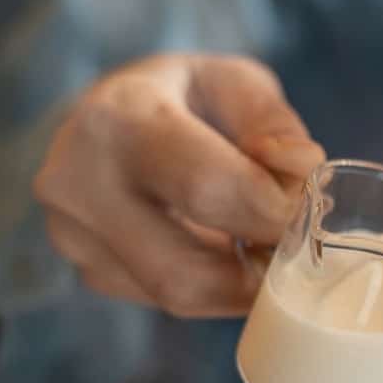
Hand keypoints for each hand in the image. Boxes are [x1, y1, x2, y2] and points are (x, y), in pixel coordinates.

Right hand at [35, 54, 324, 316]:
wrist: (102, 118)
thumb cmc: (181, 96)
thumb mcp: (234, 82)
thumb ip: (275, 124)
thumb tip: (301, 172)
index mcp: (119, 119)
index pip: (208, 189)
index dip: (274, 210)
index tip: (306, 204)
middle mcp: (79, 184)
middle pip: (188, 272)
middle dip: (260, 268)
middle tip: (294, 243)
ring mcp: (75, 237)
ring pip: (183, 297)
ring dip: (241, 282)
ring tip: (263, 239)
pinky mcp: (91, 272)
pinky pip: (170, 300)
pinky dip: (216, 283)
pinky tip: (225, 246)